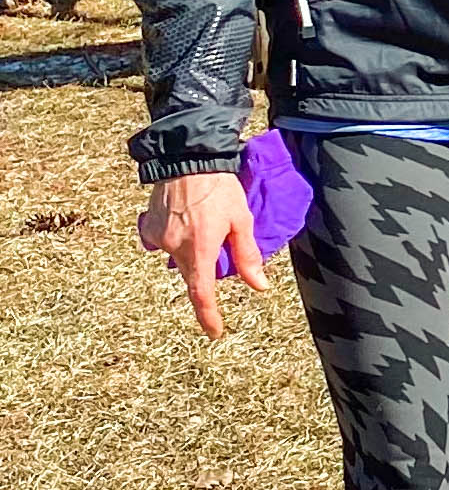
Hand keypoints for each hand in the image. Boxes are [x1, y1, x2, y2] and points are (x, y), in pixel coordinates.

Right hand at [139, 170, 266, 339]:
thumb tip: (259, 286)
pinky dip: (175, 239)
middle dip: (205, 271)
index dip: (208, 316)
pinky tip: (186, 220)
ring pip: (177, 258)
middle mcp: (174, 248)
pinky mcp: (148, 226)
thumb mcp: (241, 220)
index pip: (202, 294)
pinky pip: (163, 243)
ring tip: (203, 225)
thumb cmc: (220, 187)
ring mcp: (157, 238)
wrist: (187, 157)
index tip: (215, 332)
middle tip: (219, 244)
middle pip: (191, 274)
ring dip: (191, 252)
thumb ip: (247, 256)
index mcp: (200, 249)